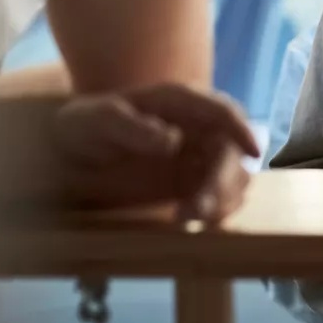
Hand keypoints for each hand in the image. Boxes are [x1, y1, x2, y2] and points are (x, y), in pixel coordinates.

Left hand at [49, 84, 258, 223]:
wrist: (69, 157)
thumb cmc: (83, 128)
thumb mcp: (96, 120)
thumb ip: (130, 126)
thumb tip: (172, 140)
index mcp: (180, 102)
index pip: (222, 111)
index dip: (242, 129)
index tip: (253, 152)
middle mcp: (197, 127)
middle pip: (231, 152)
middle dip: (223, 181)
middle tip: (200, 209)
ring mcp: (198, 157)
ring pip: (232, 177)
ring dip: (221, 199)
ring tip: (188, 218)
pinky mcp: (193, 185)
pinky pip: (220, 197)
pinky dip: (216, 210)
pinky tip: (190, 220)